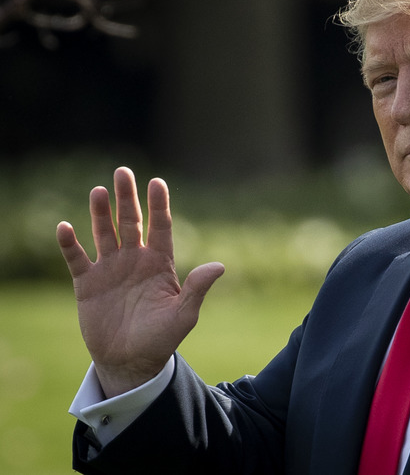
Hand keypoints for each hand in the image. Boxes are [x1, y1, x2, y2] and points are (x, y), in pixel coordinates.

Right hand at [57, 167, 224, 397]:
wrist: (131, 361)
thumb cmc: (162, 338)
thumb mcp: (184, 314)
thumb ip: (198, 288)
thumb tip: (220, 265)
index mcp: (160, 263)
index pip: (161, 227)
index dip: (159, 205)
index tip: (157, 182)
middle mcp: (135, 260)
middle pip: (131, 222)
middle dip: (127, 198)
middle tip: (123, 171)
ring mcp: (110, 269)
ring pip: (104, 233)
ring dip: (100, 214)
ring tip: (99, 191)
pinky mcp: (87, 283)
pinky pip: (76, 258)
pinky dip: (70, 244)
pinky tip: (65, 227)